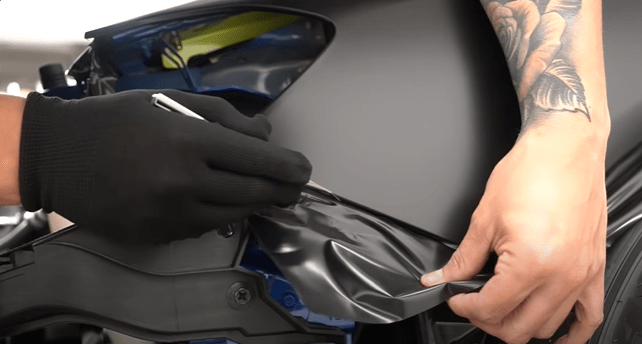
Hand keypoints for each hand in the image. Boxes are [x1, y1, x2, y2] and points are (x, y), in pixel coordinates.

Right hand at [20, 90, 310, 241]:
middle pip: (254, 193)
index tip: (304, 171)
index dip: (289, 168)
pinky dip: (219, 213)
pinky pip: (204, 227)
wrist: (58, 156)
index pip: (258, 160)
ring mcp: (170, 215)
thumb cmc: (116, 120)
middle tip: (294, 187)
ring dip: (254, 203)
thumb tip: (264, 135)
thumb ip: (223, 116)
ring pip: (234, 214)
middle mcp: (183, 183)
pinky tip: (216, 200)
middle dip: (282, 191)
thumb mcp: (169, 102)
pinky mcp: (158, 236)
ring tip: (261, 191)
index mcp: (188, 142)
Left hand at [421, 122, 606, 343]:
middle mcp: (562, 275)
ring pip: (548, 327)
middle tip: (472, 304)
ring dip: (520, 325)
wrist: (565, 148)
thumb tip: (443, 277)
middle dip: (487, 321)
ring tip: (502, 308)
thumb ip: (463, 258)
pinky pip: (589, 317)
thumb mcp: (485, 218)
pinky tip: (555, 335)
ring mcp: (582, 275)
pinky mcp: (594, 269)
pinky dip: (571, 332)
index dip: (465, 307)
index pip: (491, 308)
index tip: (456, 297)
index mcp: (532, 263)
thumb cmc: (531, 172)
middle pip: (519, 328)